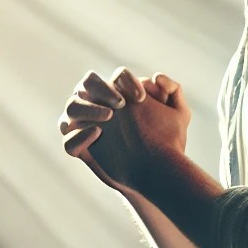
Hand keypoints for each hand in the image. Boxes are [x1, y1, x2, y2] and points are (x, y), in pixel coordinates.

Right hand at [60, 68, 190, 192]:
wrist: (159, 172)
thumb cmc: (168, 140)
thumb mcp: (179, 116)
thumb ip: (174, 91)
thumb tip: (157, 77)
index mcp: (121, 92)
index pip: (116, 76)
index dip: (125, 81)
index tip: (142, 97)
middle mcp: (100, 104)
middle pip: (86, 84)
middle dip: (101, 88)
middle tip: (121, 103)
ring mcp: (87, 126)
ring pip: (71, 107)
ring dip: (87, 108)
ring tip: (109, 117)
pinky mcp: (81, 149)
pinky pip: (68, 141)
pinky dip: (78, 136)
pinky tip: (98, 134)